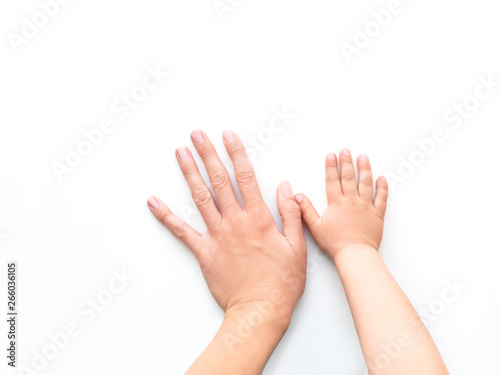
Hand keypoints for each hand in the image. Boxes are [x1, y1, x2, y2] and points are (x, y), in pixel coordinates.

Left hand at [147, 130, 305, 322]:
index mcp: (259, 219)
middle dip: (208, 155)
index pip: (246, 178)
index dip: (236, 153)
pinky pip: (182, 231)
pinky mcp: (204, 252)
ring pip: (201, 199)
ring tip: (180, 154)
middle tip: (197, 135)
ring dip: (190, 174)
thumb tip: (285, 187)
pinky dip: (166, 215)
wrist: (259, 310)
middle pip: (219, 182)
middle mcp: (235, 223)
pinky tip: (154, 201)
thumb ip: (290, 214)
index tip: (228, 135)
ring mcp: (217, 236)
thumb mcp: (297, 246)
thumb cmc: (281, 282)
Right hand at [294, 149, 388, 257]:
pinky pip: (381, 198)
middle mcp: (352, 201)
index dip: (331, 167)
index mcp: (337, 204)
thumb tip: (297, 197)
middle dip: (347, 162)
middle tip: (346, 150)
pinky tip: (382, 178)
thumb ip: (306, 210)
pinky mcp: (377, 214)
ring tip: (363, 157)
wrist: (355, 253)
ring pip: (366, 183)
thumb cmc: (336, 243)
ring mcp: (366, 206)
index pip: (333, 180)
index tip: (331, 156)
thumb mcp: (315, 227)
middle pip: (349, 178)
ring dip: (364, 169)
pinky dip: (382, 187)